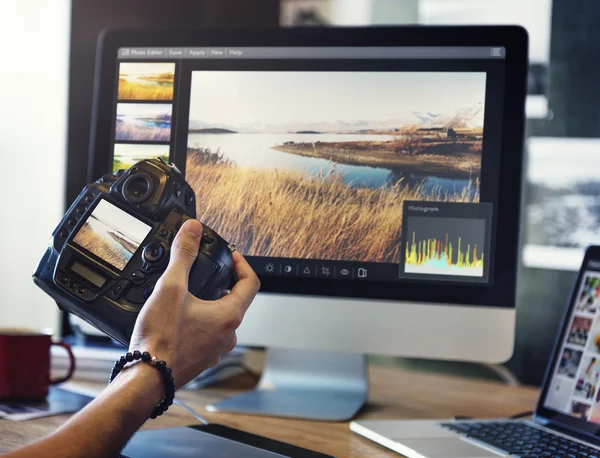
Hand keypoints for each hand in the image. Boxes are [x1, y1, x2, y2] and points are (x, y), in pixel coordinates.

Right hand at [129, 219, 259, 387]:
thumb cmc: (160, 339)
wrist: (146, 379)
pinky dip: (200, 321)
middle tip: (207, 270)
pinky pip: (208, 334)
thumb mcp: (171, 288)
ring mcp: (216, 349)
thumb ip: (184, 255)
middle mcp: (228, 334)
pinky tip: (179, 317)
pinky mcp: (201, 358)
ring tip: (190, 292)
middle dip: (223, 282)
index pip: (251, 283)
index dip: (242, 264)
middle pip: (236, 300)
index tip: (231, 255)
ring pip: (221, 319)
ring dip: (211, 303)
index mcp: (229, 316)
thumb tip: (193, 230)